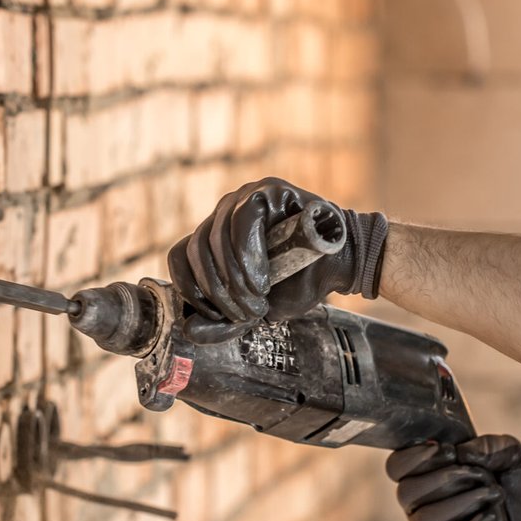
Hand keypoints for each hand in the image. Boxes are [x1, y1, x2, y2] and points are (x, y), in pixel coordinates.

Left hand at [166, 177, 388, 342]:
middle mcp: (223, 212)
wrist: (340, 267)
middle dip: (219, 291)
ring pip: (216, 238)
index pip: (179, 257)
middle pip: (196, 251)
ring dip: (235, 280)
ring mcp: (244, 197)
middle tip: (246, 314)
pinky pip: (242, 222)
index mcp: (213, 237)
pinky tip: (263, 280)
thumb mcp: (255, 309)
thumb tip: (190, 330)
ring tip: (258, 300)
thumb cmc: (298, 283)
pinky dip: (248, 257)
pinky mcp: (268, 190)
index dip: (189, 288)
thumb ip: (224, 320)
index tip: (212, 314)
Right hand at [386, 435, 520, 520]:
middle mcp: (417, 502)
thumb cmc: (509, 488)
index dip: (414, 457)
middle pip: (406, 492)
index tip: (447, 449)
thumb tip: (466, 452)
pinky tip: (489, 519)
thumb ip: (496, 446)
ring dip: (460, 504)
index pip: (396, 466)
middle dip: (444, 479)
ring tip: (492, 495)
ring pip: (423, 520)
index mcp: (423, 472)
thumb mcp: (513, 459)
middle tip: (479, 474)